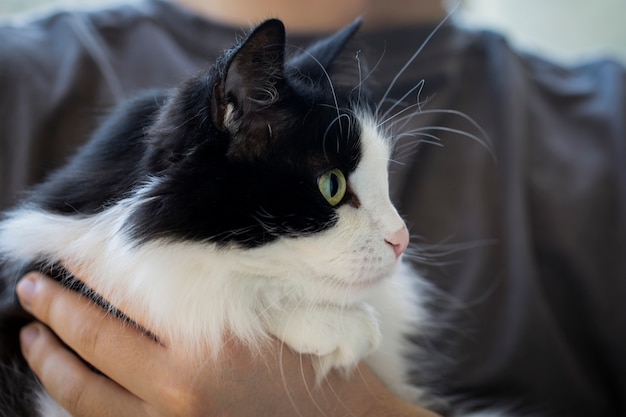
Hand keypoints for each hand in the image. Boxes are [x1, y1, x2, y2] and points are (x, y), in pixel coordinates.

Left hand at [17, 273, 438, 416]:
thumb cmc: (325, 367)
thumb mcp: (284, 312)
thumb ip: (232, 290)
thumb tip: (178, 263)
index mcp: (212, 339)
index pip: (132, 291)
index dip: (93, 268)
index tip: (68, 250)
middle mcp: (182, 385)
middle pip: (98, 341)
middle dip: (56, 309)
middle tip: (31, 288)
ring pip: (87, 395)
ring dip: (51, 362)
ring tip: (30, 337)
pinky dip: (81, 405)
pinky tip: (69, 389)